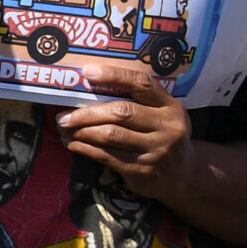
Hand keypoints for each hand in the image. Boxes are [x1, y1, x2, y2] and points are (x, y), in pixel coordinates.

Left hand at [58, 64, 195, 198]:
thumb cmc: (160, 135)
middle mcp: (167, 127)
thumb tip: (87, 85)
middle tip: (63, 115)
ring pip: (110, 135)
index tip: (88, 71)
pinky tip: (72, 143)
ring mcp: (157, 150)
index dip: (115, 76)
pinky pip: (105, 155)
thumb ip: (136, 101)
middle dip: (86, 113)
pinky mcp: (143, 170)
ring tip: (64, 128)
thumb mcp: (160, 115)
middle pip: (121, 112)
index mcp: (170, 106)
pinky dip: (83, 148)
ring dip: (80, 131)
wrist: (184, 175)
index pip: (143, 85)